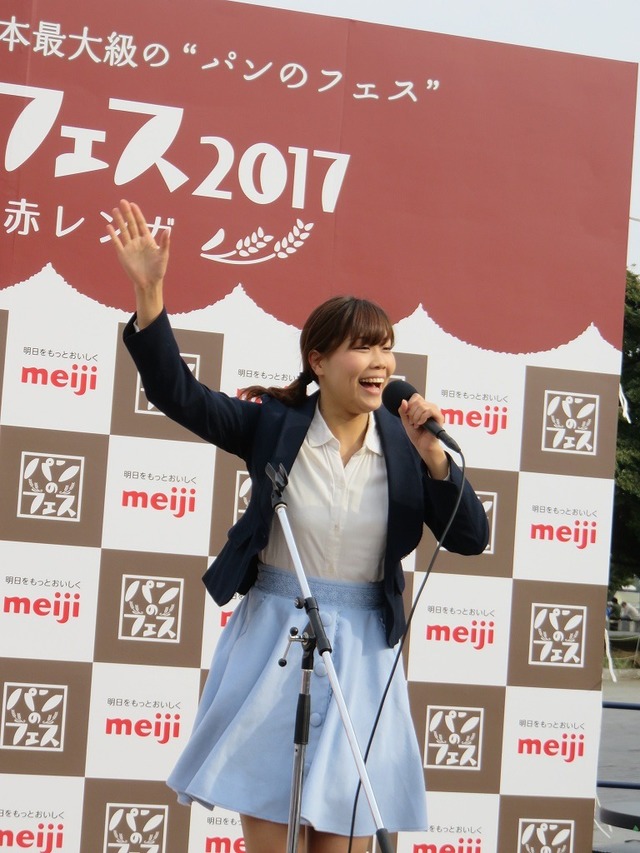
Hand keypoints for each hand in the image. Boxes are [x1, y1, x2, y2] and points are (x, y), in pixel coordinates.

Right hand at [107, 199, 169, 326]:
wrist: (149, 283)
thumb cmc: (158, 270)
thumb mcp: (163, 255)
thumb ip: (165, 242)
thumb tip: (168, 230)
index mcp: (147, 240)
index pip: (141, 224)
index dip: (137, 214)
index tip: (133, 204)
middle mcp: (137, 241)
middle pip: (131, 225)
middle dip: (127, 214)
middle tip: (122, 201)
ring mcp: (129, 247)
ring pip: (123, 231)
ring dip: (119, 221)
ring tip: (114, 210)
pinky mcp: (123, 255)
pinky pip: (117, 243)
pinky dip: (113, 235)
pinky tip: (109, 226)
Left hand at [398, 394, 448, 478]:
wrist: (422, 445)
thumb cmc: (416, 434)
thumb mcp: (406, 421)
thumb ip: (403, 411)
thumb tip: (403, 400)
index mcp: (423, 406)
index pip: (415, 396)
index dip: (409, 405)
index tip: (408, 415)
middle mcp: (430, 407)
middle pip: (418, 401)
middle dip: (411, 413)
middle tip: (412, 422)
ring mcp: (435, 411)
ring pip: (423, 406)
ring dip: (416, 416)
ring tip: (416, 424)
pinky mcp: (439, 417)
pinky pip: (429, 411)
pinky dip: (422, 418)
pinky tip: (421, 424)